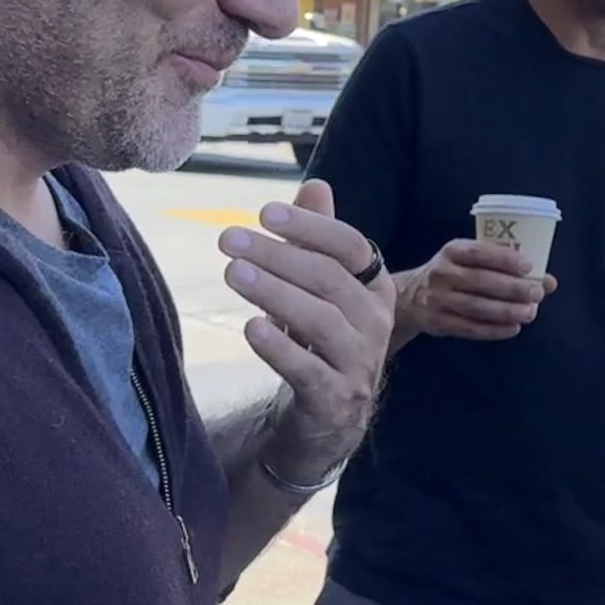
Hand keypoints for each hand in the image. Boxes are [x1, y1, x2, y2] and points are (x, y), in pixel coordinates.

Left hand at [218, 180, 392, 482]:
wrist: (328, 419)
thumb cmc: (320, 341)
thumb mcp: (320, 289)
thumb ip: (317, 240)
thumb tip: (316, 185)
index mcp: (375, 287)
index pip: (350, 247)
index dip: (310, 227)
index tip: (264, 212)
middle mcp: (376, 322)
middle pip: (330, 280)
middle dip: (278, 255)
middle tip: (229, 239)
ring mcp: (359, 363)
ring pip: (321, 321)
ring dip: (274, 293)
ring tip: (232, 273)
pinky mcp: (336, 400)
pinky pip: (309, 370)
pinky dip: (280, 347)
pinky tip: (249, 327)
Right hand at [401, 239, 559, 345]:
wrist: (410, 297)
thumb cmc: (455, 274)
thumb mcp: (473, 262)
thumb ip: (508, 268)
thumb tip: (550, 282)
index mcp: (452, 250)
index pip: (479, 251)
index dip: (504, 259)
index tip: (529, 266)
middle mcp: (441, 272)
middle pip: (480, 281)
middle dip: (512, 288)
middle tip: (536, 294)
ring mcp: (436, 298)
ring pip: (476, 307)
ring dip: (506, 311)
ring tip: (530, 313)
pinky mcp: (437, 322)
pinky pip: (468, 328)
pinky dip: (493, 330)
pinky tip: (513, 328)